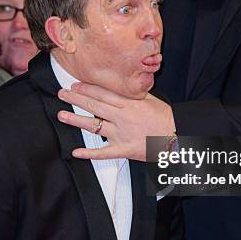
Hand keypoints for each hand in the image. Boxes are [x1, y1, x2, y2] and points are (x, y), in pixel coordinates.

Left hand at [57, 83, 174, 160]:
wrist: (178, 136)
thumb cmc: (166, 117)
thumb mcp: (150, 99)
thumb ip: (133, 94)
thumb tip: (120, 86)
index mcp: (129, 104)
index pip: (104, 94)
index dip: (87, 89)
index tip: (74, 85)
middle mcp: (123, 117)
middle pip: (95, 106)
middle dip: (76, 99)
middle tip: (62, 94)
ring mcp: (122, 134)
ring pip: (95, 126)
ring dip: (77, 120)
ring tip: (62, 115)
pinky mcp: (125, 150)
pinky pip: (105, 152)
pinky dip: (90, 153)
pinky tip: (76, 152)